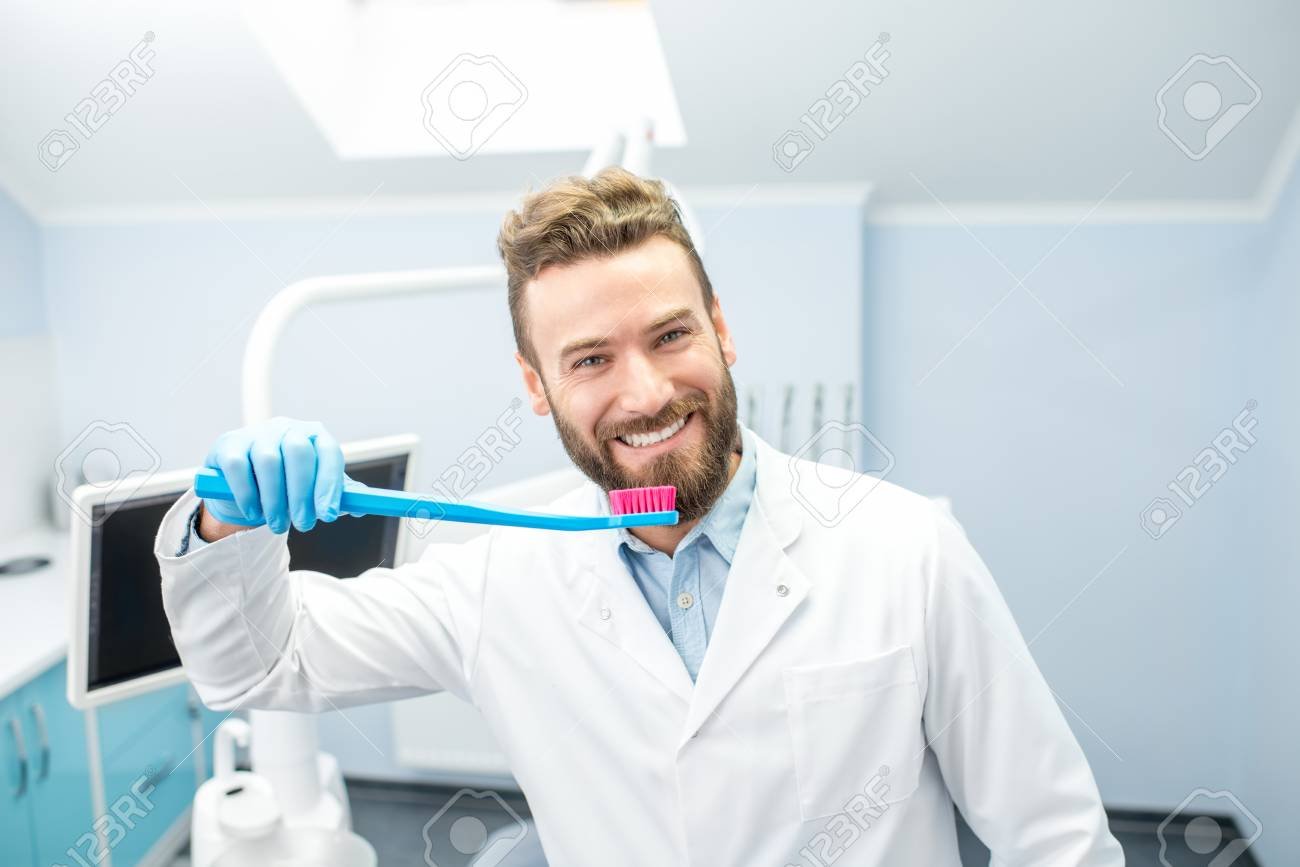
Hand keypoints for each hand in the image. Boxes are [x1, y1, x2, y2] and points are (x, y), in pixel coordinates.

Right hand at [201, 417, 353, 533]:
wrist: (245, 480)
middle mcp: (287, 428)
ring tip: (278, 525)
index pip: (329, 452)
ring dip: (275, 500)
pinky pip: (238, 467)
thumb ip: (338, 495)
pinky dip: (247, 493)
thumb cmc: (289, 482)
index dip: (330, 484)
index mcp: (315, 435)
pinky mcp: (229, 444)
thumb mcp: (316, 487)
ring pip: (268, 462)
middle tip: (304, 525)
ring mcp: (256, 433)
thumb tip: (362, 508)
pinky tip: (253, 512)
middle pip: (298, 453)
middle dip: (302, 494)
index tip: (328, 515)